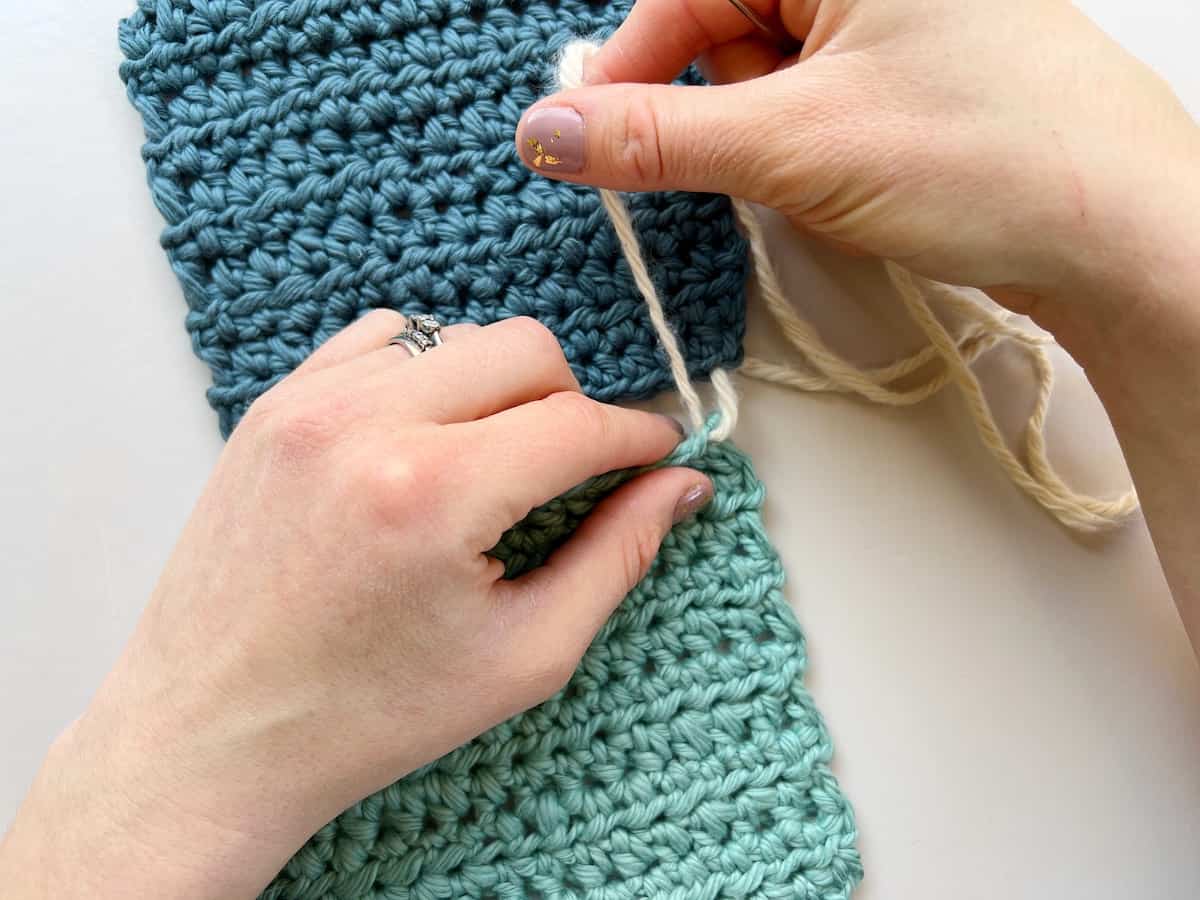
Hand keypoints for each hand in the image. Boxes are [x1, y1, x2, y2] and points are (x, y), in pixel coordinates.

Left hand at [0, 313, 710, 899]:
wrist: (214, 733)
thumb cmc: (366, 715)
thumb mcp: (523, 656)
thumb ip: (617, 557)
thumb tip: (680, 487)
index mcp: (435, 494)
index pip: (579, 422)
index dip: (640, 435)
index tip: (660, 453)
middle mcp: (367, 425)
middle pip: (527, 348)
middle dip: (574, 403)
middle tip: (575, 468)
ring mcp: (309, 404)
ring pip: (457, 334)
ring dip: (499, 387)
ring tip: (492, 461)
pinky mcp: (275, 405)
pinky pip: (381, 339)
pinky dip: (426, 371)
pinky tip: (427, 434)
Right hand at [515, 0, 1199, 350]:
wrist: (1117, 233)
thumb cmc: (993, 155)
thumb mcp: (794, 145)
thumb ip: (655, 137)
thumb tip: (548, 130)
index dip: (628, 63)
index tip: (583, 134)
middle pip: (721, 22)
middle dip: (710, 103)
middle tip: (733, 162)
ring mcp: (890, 19)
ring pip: (764, 70)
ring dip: (760, 132)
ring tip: (821, 170)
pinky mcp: (906, 72)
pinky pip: (810, 97)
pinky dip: (799, 145)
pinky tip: (843, 174)